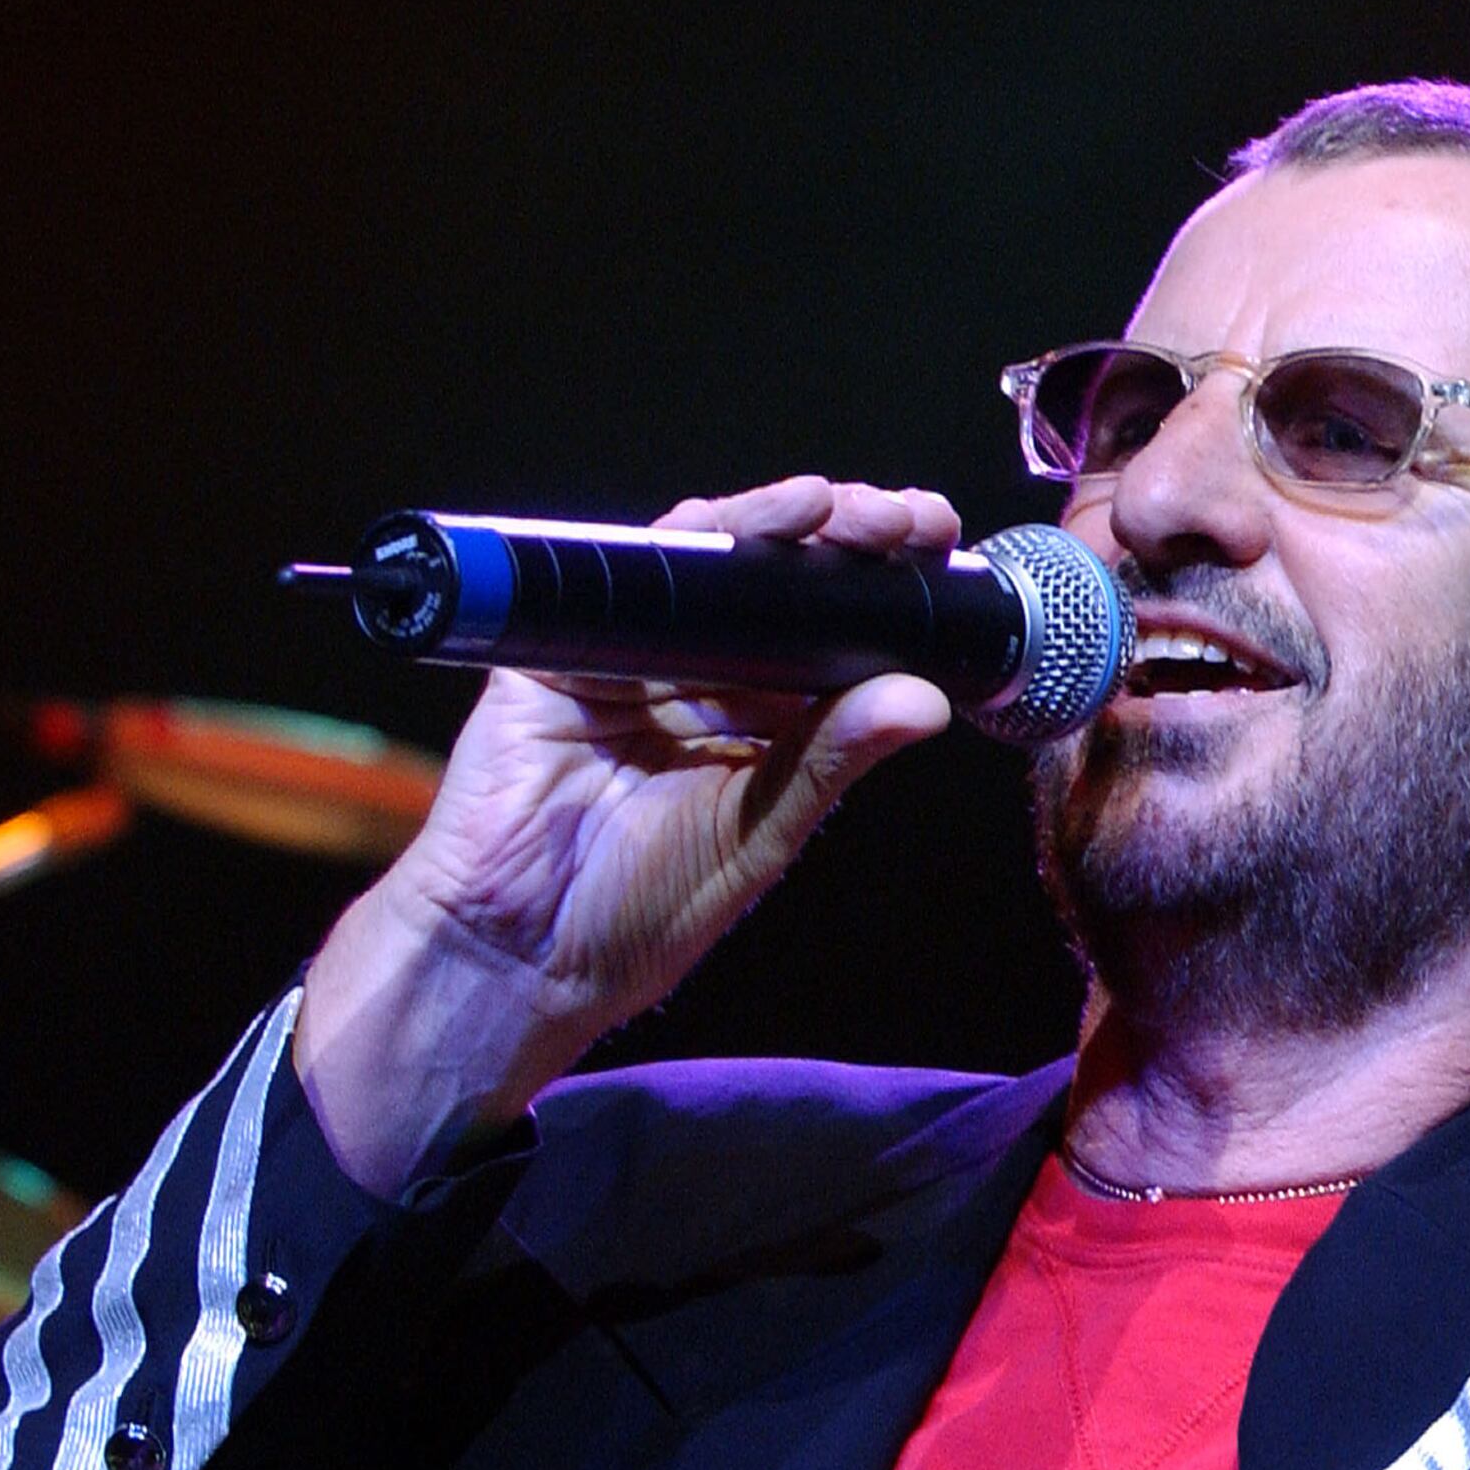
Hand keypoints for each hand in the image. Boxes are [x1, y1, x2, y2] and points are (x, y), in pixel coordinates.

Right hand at [295, 476, 961, 1186]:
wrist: (516, 956)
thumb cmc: (633, 916)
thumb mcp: (758, 833)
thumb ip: (831, 760)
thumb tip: (925, 701)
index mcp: (757, 724)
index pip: (833, 639)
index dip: (890, 598)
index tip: (954, 566)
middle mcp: (699, 677)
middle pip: (785, 585)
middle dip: (857, 543)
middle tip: (918, 522)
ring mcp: (631, 655)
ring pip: (719, 560)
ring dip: (794, 525)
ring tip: (860, 513)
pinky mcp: (562, 645)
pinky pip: (637, 571)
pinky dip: (707, 536)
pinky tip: (772, 519)